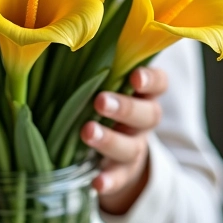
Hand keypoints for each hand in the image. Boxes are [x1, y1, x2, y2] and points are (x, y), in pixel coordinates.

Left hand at [80, 66, 166, 214]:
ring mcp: (136, 147)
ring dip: (110, 140)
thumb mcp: (103, 81)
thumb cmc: (103, 100)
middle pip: (148, 114)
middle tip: (100, 101)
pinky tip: (96, 183)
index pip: (159, 82)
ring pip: (131, 146)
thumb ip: (94, 64)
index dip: (150, 80)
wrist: (118, 152)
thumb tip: (63, 39)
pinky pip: (120, 178)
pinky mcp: (124, 173)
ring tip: (87, 132)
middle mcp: (144, 119)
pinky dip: (109, 181)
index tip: (134, 76)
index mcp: (143, 92)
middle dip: (124, 107)